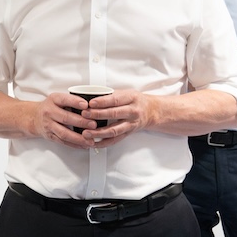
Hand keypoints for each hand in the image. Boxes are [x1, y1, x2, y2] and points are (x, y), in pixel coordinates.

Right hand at [33, 91, 111, 148]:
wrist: (34, 117)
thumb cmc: (50, 107)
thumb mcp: (58, 99)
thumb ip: (71, 101)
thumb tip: (91, 105)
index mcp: (53, 100)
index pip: (64, 100)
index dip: (75, 102)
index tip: (86, 105)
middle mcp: (50, 112)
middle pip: (66, 118)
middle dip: (81, 122)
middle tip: (93, 124)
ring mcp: (49, 125)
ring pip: (64, 133)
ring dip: (79, 138)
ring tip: (90, 140)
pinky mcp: (50, 136)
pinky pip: (63, 142)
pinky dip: (74, 144)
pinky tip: (83, 145)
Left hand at [39, 89, 156, 148]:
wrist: (151, 111)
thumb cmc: (135, 101)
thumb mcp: (127, 93)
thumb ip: (111, 95)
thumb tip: (91, 95)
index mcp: (131, 98)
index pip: (115, 100)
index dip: (102, 102)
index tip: (90, 103)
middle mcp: (132, 112)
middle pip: (114, 114)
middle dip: (97, 115)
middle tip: (84, 115)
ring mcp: (131, 124)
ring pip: (114, 130)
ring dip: (98, 132)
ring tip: (86, 133)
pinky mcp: (128, 134)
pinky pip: (115, 140)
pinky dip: (103, 143)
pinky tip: (93, 143)